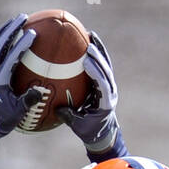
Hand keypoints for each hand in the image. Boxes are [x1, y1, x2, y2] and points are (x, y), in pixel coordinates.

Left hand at [0, 14, 40, 147]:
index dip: (22, 44)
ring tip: (13, 22)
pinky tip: (4, 36)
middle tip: (23, 18)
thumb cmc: (2, 120)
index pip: (11, 57)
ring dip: (3, 31)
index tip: (32, 34)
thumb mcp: (18, 113)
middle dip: (11, 29)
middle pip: (0, 44)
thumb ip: (28, 100)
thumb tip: (40, 90)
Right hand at [57, 32, 119, 158]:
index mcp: (106, 104)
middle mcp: (110, 92)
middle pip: (106, 72)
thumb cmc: (89, 130)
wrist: (102, 132)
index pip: (103, 85)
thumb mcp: (78, 126)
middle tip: (88, 47)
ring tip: (90, 35)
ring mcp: (110, 86)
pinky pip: (102, 64)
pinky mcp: (106, 81)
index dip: (96, 73)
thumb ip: (69, 117)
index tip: (86, 62)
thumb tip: (57, 107)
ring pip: (106, 65)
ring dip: (99, 51)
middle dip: (98, 59)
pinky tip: (89, 39)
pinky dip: (97, 52)